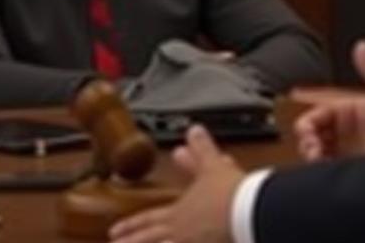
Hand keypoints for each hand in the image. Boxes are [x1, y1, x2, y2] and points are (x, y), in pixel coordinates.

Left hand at [109, 125, 243, 242]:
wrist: (250, 213)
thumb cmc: (230, 193)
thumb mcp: (213, 167)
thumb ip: (201, 151)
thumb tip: (193, 132)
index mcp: (180, 214)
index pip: (149, 221)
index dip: (130, 226)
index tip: (114, 232)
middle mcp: (181, 236)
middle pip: (149, 242)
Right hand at [291, 39, 364, 160]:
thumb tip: (362, 46)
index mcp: (354, 111)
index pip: (319, 113)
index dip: (309, 121)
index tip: (307, 131)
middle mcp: (351, 132)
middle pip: (315, 133)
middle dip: (307, 139)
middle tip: (312, 146)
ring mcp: (352, 152)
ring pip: (318, 151)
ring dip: (311, 153)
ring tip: (318, 157)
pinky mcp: (355, 171)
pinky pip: (329, 168)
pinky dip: (321, 168)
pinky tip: (324, 167)